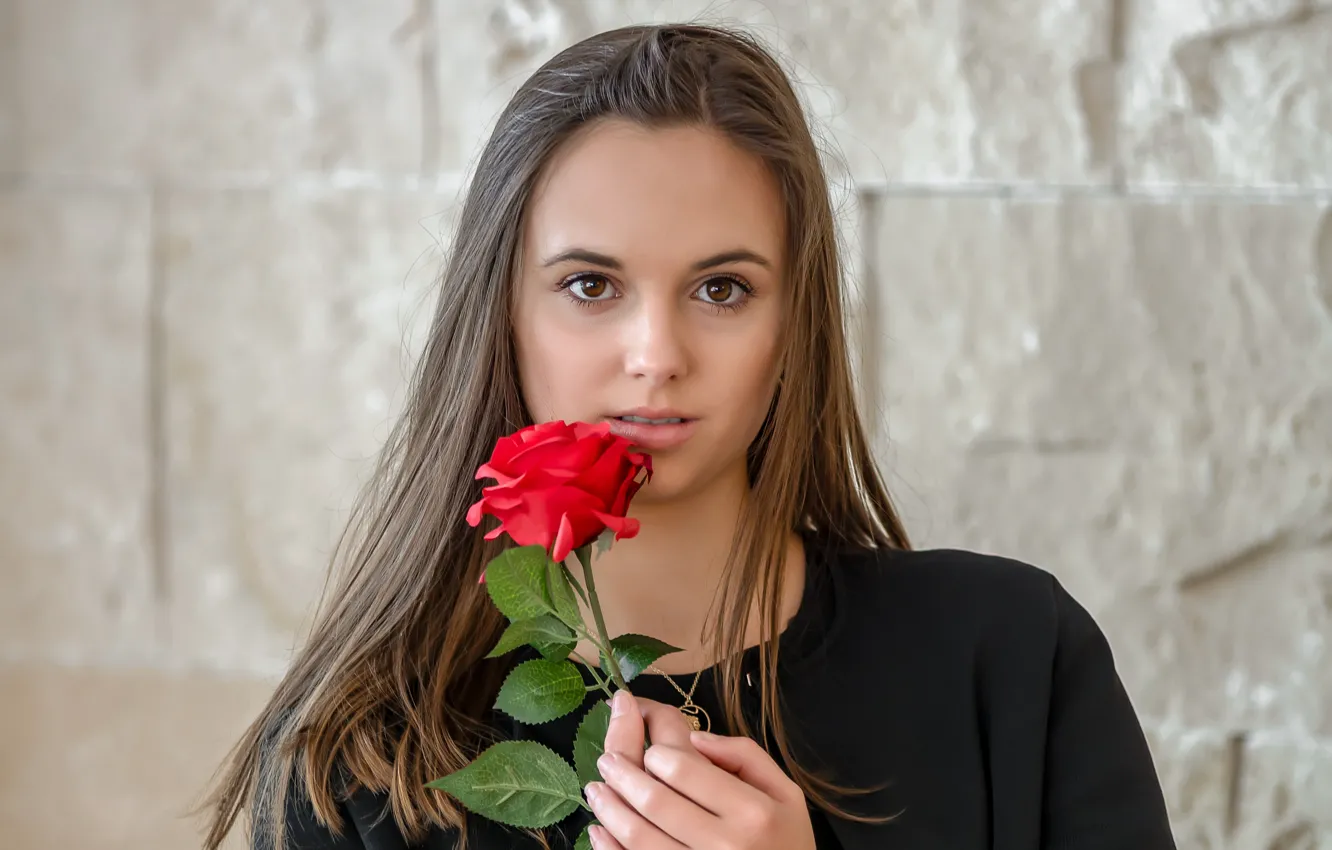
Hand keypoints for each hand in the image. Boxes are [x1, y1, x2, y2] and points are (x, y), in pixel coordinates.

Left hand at [583, 689, 815, 849]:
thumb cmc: (786, 843)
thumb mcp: (785, 794)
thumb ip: (746, 757)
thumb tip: (696, 737)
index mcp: (751, 812)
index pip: (685, 769)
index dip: (655, 750)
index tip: (647, 744)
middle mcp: (724, 844)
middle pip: (655, 800)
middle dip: (622, 773)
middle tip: (606, 760)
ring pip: (638, 835)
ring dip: (609, 808)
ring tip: (596, 789)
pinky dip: (610, 847)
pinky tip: (599, 831)